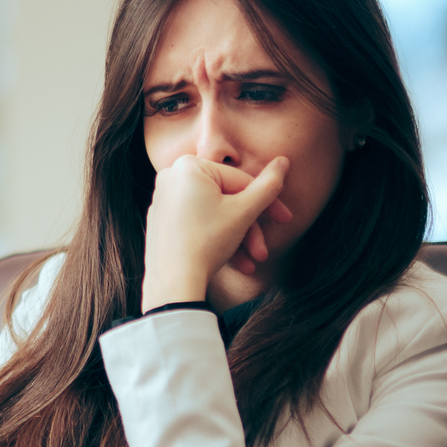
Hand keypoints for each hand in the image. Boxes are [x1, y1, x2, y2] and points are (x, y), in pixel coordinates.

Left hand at [139, 156, 293, 308]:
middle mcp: (171, 176)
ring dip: (236, 238)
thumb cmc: (207, 243)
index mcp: (189, 165)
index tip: (285, 220)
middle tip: (262, 252)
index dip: (268, 202)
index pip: (240, 181)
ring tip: (250, 263)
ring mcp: (162, 199)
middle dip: (249, 228)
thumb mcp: (244, 212)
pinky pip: (196, 222)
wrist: (173, 285)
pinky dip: (215, 238)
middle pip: (226, 198)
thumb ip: (268, 186)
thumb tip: (283, 161)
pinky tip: (232, 262)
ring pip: (213, 213)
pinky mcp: (160, 220)